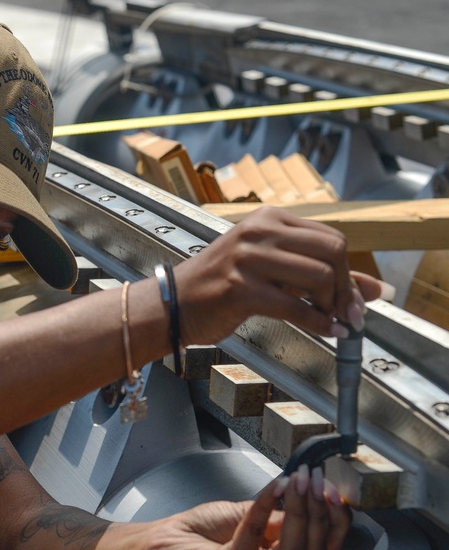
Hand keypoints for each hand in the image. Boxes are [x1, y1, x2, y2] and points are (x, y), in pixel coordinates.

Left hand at [144, 465, 349, 549]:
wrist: (161, 544)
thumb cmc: (201, 534)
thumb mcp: (249, 519)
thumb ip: (279, 516)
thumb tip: (310, 494)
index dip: (334, 520)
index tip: (332, 489)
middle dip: (317, 508)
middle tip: (313, 478)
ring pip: (294, 548)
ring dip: (299, 508)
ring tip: (298, 480)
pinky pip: (256, 535)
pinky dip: (265, 505)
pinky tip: (273, 487)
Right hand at [176, 205, 383, 344]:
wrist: (172, 305)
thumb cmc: (220, 288)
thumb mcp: (271, 270)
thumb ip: (319, 274)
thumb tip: (377, 288)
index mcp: (268, 219)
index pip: (331, 237)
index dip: (348, 271)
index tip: (350, 297)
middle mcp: (258, 231)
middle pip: (332, 252)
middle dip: (346, 287)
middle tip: (345, 311)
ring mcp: (247, 258)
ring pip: (318, 277)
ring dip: (333, 306)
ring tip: (330, 321)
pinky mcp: (240, 288)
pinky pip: (296, 307)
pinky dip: (319, 323)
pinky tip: (325, 331)